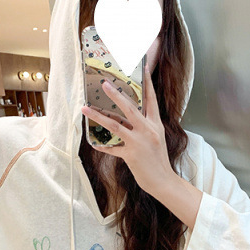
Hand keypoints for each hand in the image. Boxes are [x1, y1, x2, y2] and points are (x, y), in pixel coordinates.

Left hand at [81, 62, 173, 195]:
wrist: (163, 180)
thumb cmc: (158, 160)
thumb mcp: (156, 138)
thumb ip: (145, 126)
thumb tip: (130, 118)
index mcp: (155, 124)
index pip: (151, 100)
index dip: (147, 84)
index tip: (142, 68)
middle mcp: (148, 130)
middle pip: (130, 107)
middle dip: (116, 95)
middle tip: (104, 84)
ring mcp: (139, 142)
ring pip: (116, 124)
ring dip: (98, 115)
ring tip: (85, 108)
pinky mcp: (131, 155)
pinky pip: (112, 148)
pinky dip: (103, 146)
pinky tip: (94, 143)